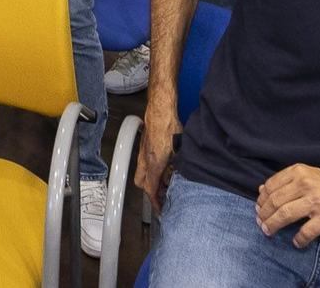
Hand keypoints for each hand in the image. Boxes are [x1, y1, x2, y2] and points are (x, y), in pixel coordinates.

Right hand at [135, 98, 182, 212]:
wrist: (159, 110)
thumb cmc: (168, 126)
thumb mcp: (178, 150)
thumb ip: (177, 166)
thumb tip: (177, 176)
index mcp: (154, 164)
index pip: (151, 189)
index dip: (155, 201)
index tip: (159, 208)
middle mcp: (145, 160)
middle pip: (142, 184)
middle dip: (150, 192)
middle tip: (160, 196)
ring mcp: (142, 153)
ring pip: (142, 173)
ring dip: (150, 180)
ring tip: (163, 182)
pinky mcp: (144, 147)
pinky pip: (144, 164)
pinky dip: (150, 170)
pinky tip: (161, 166)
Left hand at [255, 165, 319, 245]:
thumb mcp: (312, 176)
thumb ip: (288, 182)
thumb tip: (262, 189)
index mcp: (301, 172)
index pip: (272, 185)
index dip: (262, 200)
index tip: (259, 209)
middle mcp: (307, 184)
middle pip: (275, 201)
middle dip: (264, 215)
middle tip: (261, 224)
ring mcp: (317, 201)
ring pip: (285, 215)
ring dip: (273, 226)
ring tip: (269, 232)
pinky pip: (305, 232)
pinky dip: (298, 240)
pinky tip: (297, 242)